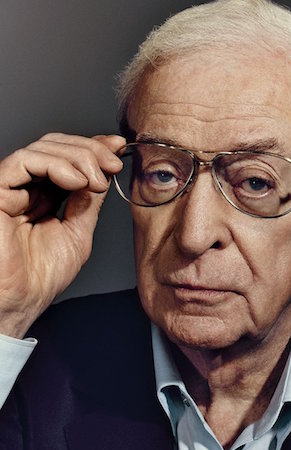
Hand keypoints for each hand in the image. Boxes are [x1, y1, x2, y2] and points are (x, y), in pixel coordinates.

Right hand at [0, 133, 125, 337]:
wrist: (22, 300)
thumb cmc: (43, 275)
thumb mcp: (78, 230)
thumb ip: (87, 200)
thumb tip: (103, 171)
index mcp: (44, 196)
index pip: (67, 159)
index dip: (92, 147)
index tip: (118, 146)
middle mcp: (26, 187)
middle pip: (56, 147)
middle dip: (90, 150)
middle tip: (112, 164)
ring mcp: (11, 187)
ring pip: (43, 148)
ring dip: (79, 157)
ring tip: (97, 180)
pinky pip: (23, 161)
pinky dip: (55, 164)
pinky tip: (77, 181)